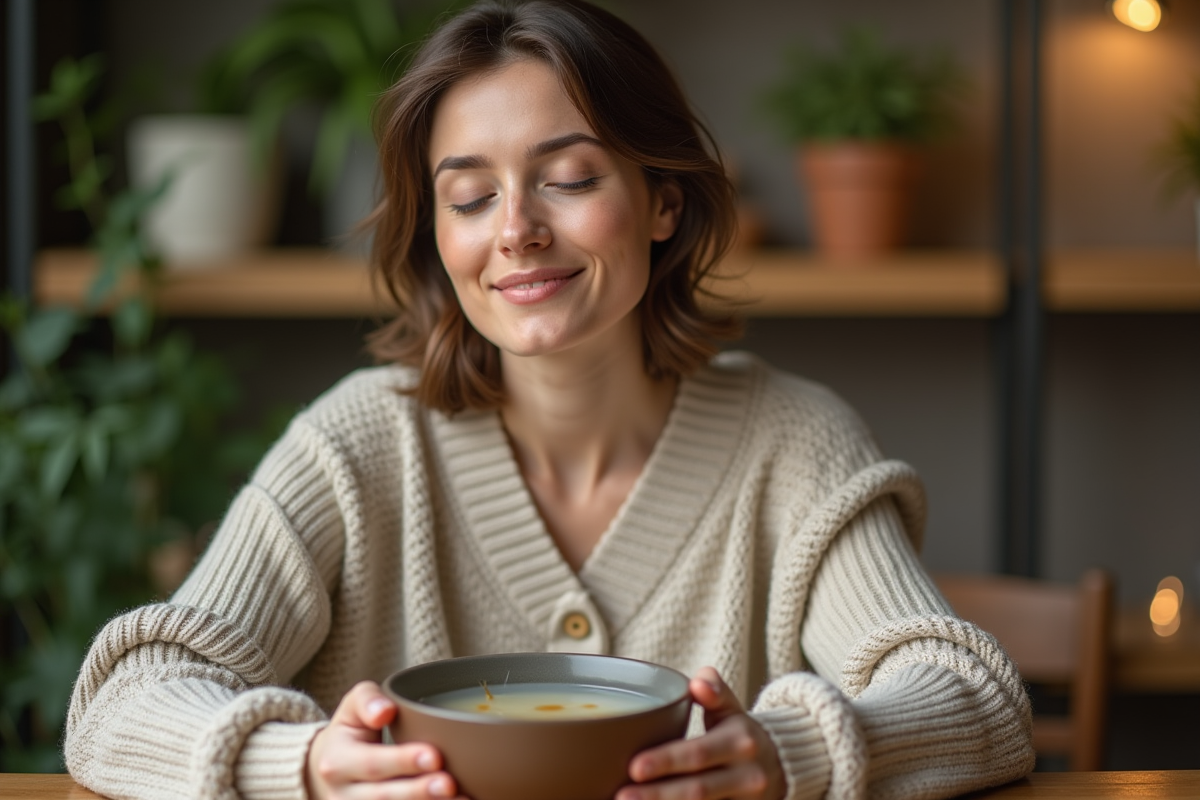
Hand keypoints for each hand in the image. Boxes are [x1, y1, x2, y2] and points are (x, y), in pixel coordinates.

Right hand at [306, 680, 463, 799]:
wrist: (329, 768)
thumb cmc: (352, 732)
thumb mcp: (352, 707)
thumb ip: (368, 701)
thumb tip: (384, 711)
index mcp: (337, 762)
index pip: (372, 763)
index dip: (403, 762)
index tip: (434, 756)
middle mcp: (343, 795)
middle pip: (383, 797)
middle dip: (418, 791)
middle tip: (449, 784)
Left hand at [618, 667, 785, 799]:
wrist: (781, 767)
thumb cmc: (741, 733)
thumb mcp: (732, 708)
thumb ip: (715, 691)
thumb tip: (698, 682)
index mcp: (740, 742)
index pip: (698, 754)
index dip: (666, 762)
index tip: (634, 767)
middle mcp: (746, 776)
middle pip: (697, 790)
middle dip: (658, 795)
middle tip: (621, 796)